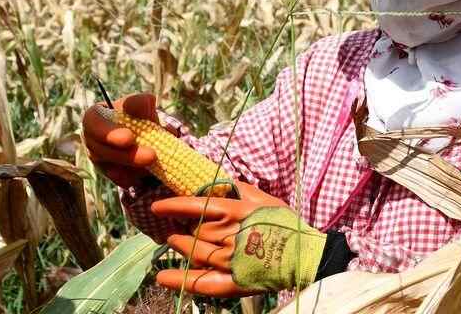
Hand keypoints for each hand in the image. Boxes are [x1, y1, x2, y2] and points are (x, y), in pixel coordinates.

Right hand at [82, 93, 167, 188]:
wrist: (147, 134)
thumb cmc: (139, 114)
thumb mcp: (142, 105)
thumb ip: (140, 103)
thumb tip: (141, 102)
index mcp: (94, 117)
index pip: (93, 122)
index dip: (109, 133)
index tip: (130, 138)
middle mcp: (91, 139)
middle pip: (101, 151)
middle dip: (127, 155)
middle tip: (151, 156)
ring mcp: (98, 159)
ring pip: (111, 167)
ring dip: (134, 166)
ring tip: (154, 161)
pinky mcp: (111, 173)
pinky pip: (120, 179)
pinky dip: (135, 176)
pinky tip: (147, 172)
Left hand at [153, 181, 311, 296]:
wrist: (304, 254)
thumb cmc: (284, 223)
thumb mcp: (261, 198)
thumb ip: (237, 188)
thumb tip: (216, 179)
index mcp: (233, 213)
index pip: (194, 206)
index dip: (172, 206)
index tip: (156, 206)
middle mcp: (228, 235)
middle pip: (193, 231)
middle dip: (180, 228)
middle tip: (173, 228)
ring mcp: (229, 260)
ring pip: (194, 252)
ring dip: (180, 246)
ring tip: (173, 241)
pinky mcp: (233, 281)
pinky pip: (202, 282)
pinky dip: (181, 280)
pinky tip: (162, 278)